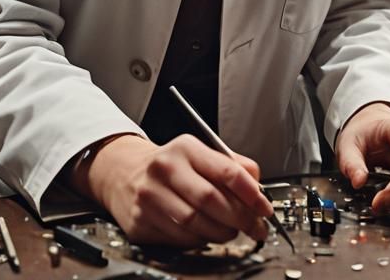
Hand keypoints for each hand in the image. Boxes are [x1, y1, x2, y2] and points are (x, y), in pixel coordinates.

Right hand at [78, 134, 272, 247]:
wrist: (124, 173)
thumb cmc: (170, 165)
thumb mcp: (199, 153)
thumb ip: (231, 165)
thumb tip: (258, 185)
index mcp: (185, 148)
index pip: (227, 171)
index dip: (252, 194)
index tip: (265, 207)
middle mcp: (165, 169)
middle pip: (212, 202)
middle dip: (241, 219)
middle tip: (255, 227)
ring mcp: (150, 196)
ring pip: (197, 225)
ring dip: (222, 233)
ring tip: (230, 231)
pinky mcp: (141, 222)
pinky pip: (181, 239)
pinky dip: (199, 240)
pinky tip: (204, 234)